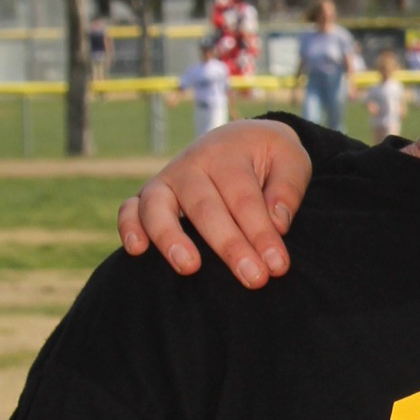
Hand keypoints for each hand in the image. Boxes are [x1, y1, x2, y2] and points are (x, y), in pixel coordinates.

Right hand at [116, 120, 314, 287]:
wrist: (240, 141)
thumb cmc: (269, 158)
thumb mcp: (291, 159)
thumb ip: (288, 188)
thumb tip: (277, 222)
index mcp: (227, 153)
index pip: (244, 198)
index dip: (261, 233)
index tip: (278, 265)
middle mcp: (191, 165)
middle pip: (206, 207)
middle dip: (230, 245)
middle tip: (254, 278)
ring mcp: (166, 181)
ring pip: (159, 207)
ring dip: (171, 237)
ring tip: (190, 267)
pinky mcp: (148, 197)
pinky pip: (130, 209)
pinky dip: (128, 226)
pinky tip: (137, 250)